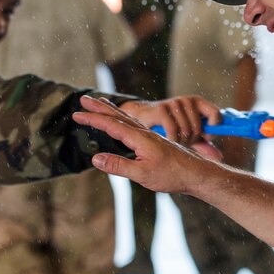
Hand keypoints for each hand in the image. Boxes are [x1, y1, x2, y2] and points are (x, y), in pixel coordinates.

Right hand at [72, 96, 220, 193]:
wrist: (197, 173)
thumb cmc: (172, 175)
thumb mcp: (143, 174)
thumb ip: (119, 165)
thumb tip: (96, 158)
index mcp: (139, 138)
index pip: (111, 125)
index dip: (93, 119)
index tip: (76, 114)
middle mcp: (144, 133)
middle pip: (118, 116)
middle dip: (99, 108)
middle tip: (83, 99)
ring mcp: (149, 137)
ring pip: (126, 119)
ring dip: (111, 111)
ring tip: (99, 103)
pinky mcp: (154, 142)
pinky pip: (134, 125)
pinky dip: (123, 119)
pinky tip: (122, 121)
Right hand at [118, 94, 221, 145]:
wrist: (143, 118)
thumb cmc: (169, 127)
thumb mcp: (189, 135)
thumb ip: (203, 144)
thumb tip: (219, 157)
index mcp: (197, 103)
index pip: (216, 113)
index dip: (213, 128)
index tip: (206, 138)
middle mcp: (187, 100)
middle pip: (199, 127)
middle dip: (192, 139)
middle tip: (182, 141)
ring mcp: (174, 102)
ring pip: (186, 130)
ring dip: (180, 141)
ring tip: (173, 140)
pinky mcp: (161, 109)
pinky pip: (173, 130)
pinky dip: (171, 139)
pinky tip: (167, 140)